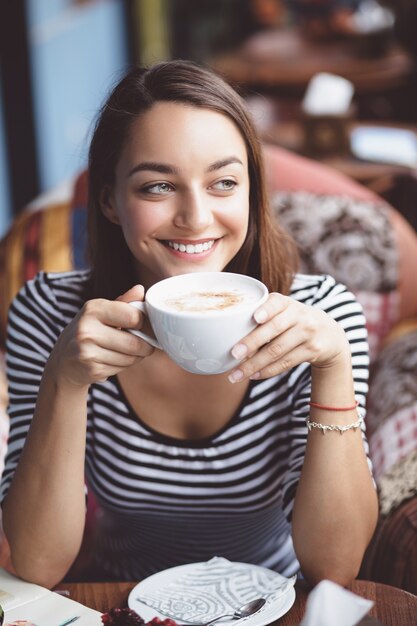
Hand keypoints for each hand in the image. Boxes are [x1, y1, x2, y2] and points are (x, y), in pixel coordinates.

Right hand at [47, 285, 153, 387]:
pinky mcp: (91, 370)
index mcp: (93, 309)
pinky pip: (121, 368)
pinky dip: (124, 366)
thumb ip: (124, 302)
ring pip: (130, 358)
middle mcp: (87, 329)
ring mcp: (87, 351)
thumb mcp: (102, 312)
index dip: (144, 323)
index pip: (133, 316)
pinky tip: (115, 360)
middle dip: (146, 346)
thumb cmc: (89, 331)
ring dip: (136, 357)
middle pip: (134, 342)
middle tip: (146, 345)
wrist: (64, 360)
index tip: (143, 326)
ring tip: (129, 352)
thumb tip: (140, 289)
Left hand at [228, 292, 349, 382]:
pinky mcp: (312, 350)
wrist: (329, 334)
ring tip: (236, 375)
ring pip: (277, 351)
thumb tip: (231, 338)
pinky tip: (254, 375)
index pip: (276, 302)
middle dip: (251, 343)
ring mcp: (307, 333)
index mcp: (287, 303)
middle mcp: (299, 315)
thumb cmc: (294, 321)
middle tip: (233, 354)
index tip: (255, 318)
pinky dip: (267, 371)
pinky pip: (285, 363)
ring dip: (254, 365)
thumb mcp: (284, 312)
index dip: (266, 310)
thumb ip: (263, 318)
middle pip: (273, 330)